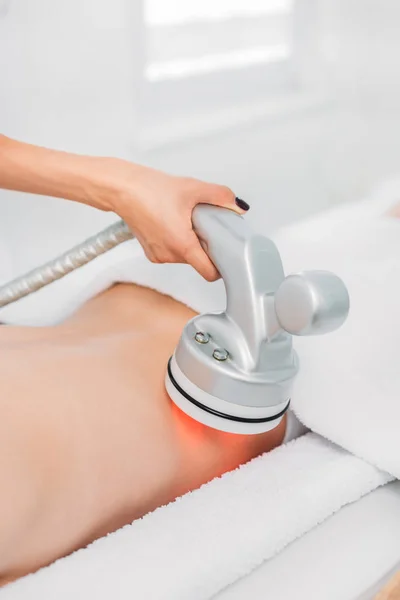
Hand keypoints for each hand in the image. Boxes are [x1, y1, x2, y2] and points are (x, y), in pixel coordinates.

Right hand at [96, 159, 249, 280]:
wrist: (121, 188)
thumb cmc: (149, 189)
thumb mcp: (192, 188)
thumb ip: (220, 196)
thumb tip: (238, 207)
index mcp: (181, 245)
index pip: (209, 273)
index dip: (222, 265)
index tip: (227, 253)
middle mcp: (168, 255)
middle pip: (198, 262)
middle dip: (206, 246)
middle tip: (205, 224)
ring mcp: (158, 255)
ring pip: (185, 257)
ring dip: (191, 242)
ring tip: (186, 220)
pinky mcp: (151, 252)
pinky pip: (172, 252)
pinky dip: (177, 240)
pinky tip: (173, 222)